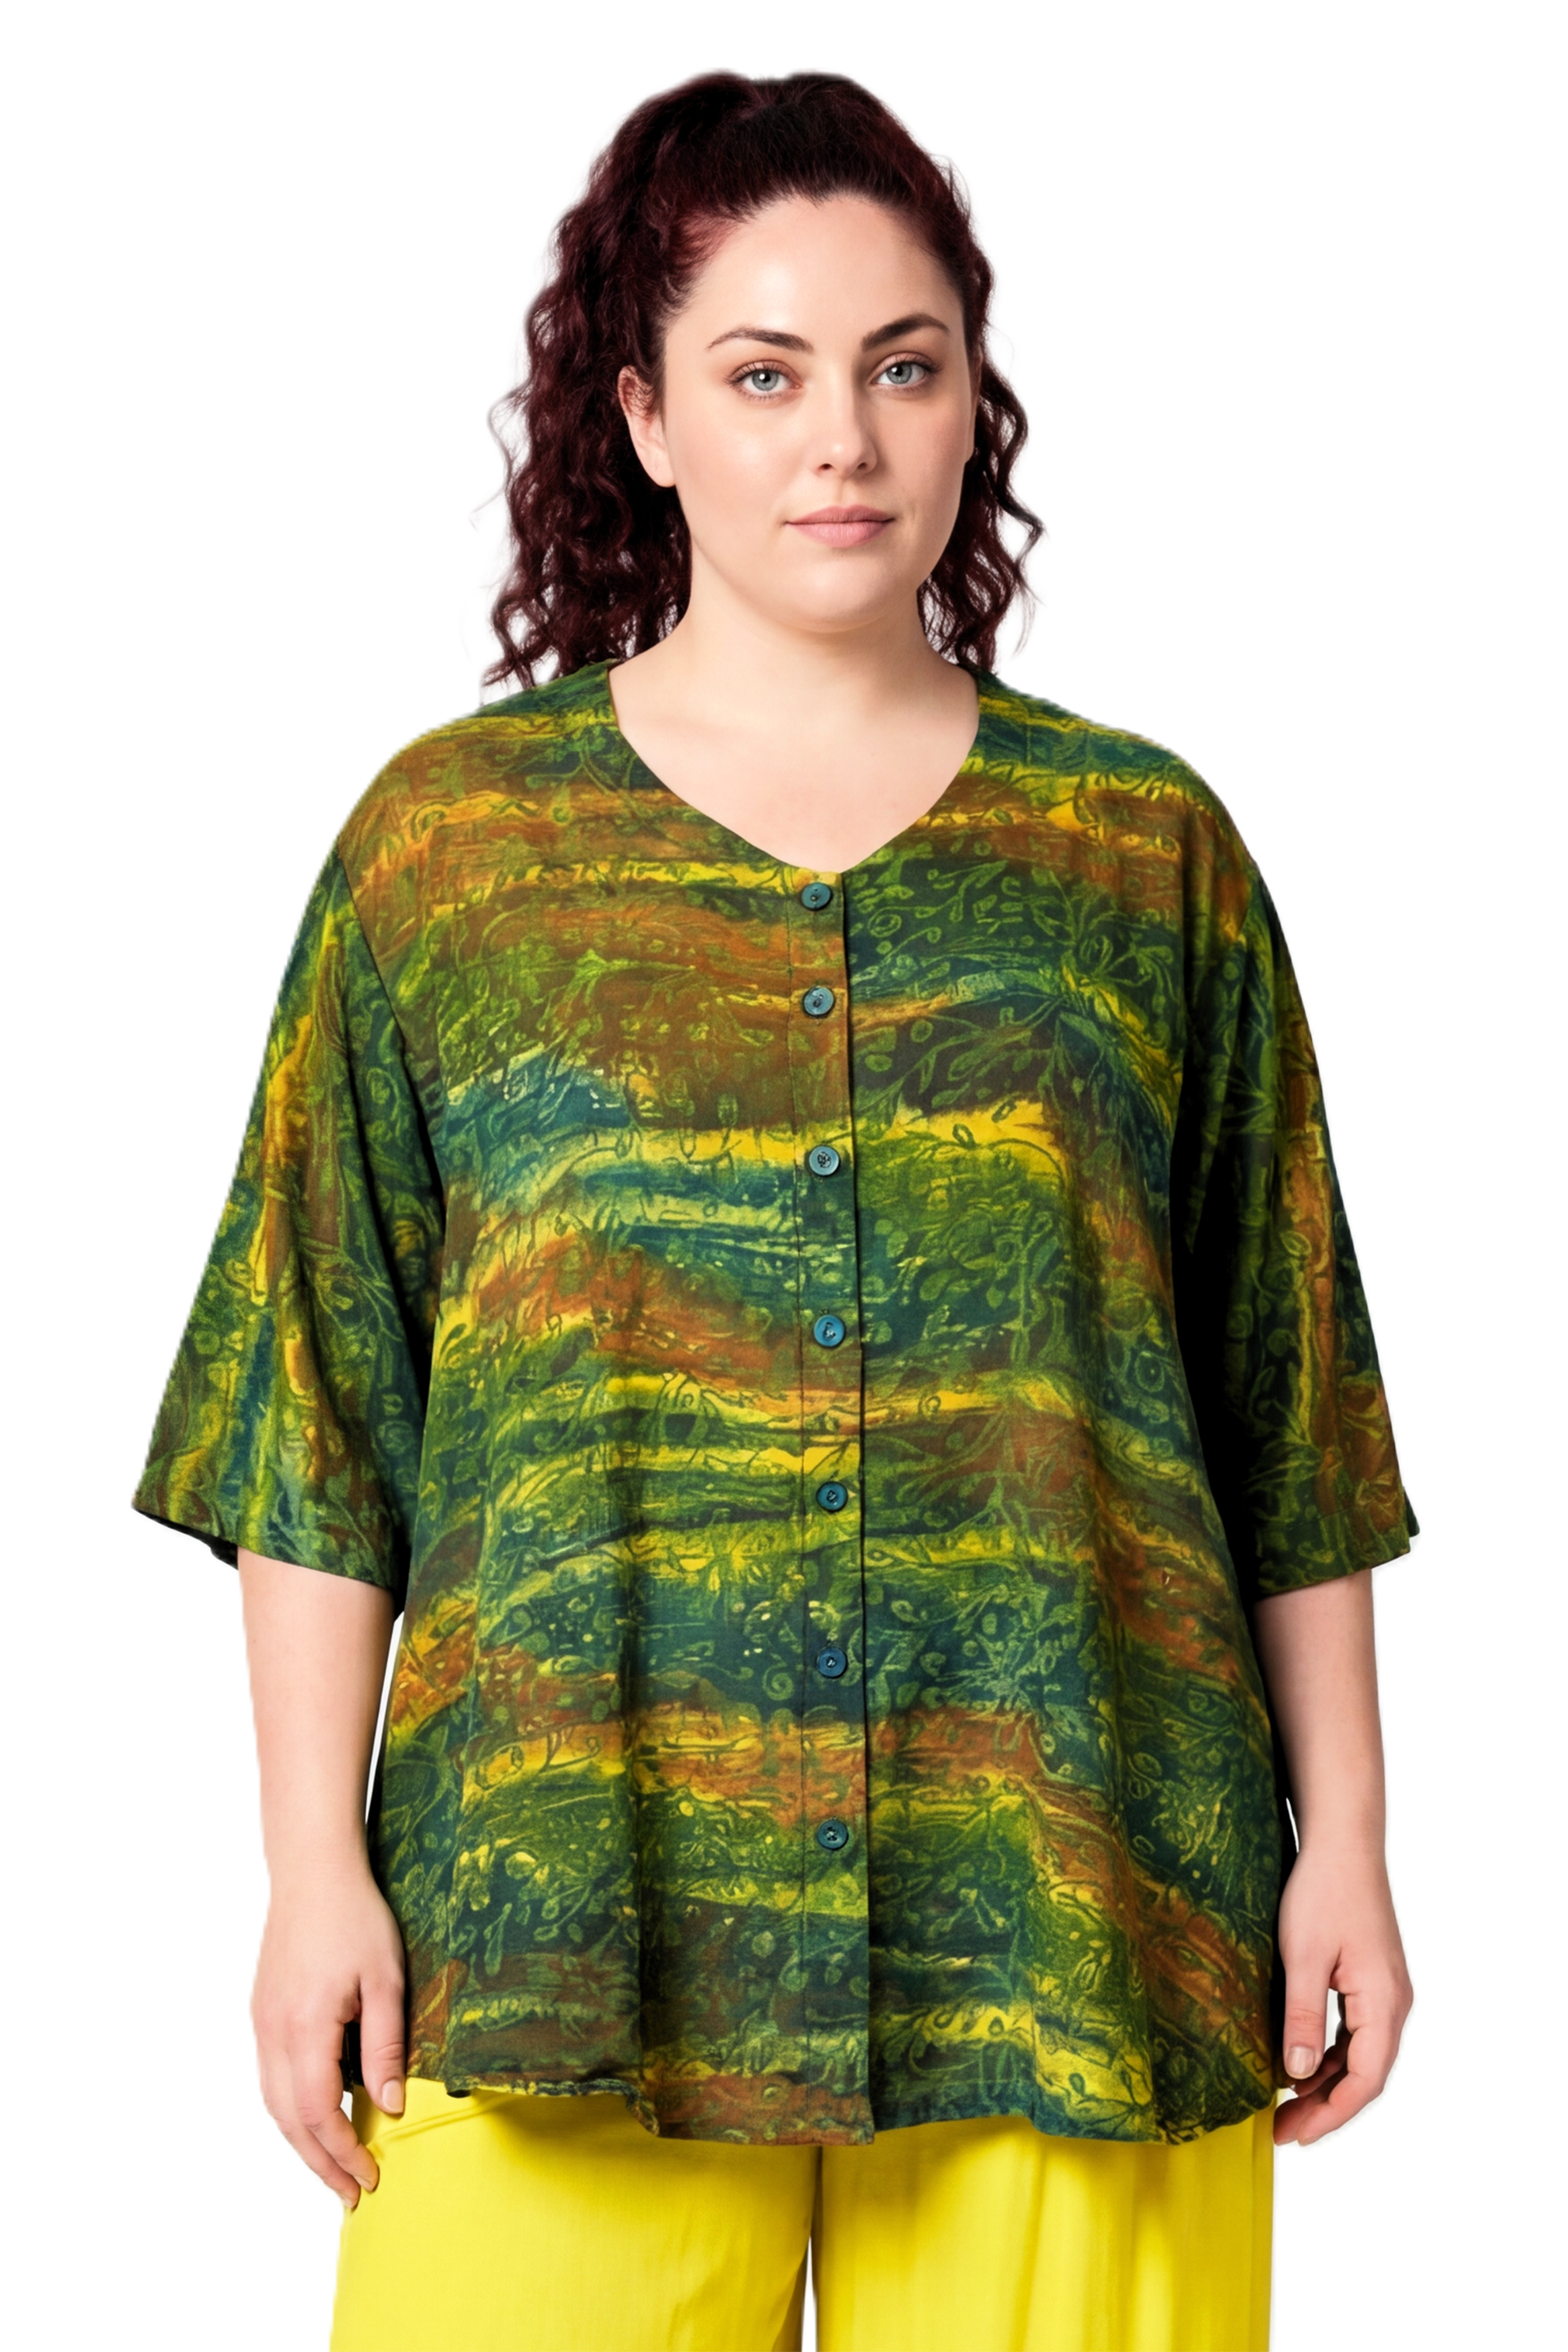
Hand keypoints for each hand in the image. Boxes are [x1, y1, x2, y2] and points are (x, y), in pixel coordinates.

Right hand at [251, 1864, 406, 2205]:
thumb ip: (386, 2045)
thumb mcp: (386, 1979)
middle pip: (291, 2121)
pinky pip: (270, 2078)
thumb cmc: (355, 1918)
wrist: (312, 1871)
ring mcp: (261, 2023)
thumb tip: (392, 2106)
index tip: (371, 2177)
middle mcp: (273, 2033)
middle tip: (351, 2195)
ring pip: (275, 2104)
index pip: (320, 2113)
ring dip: (302, 2142)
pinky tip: (314, 2118)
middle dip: (321, 2163)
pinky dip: (291, 2110)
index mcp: (305, 2028)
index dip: (344, 2152)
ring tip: (333, 2168)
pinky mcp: (261, 2012)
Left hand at [1273, 1838, 1412, 2146]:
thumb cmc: (1323, 1891)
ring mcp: (1384, 1991)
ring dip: (1325, 2082)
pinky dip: (1328, 2053)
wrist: (1342, 1843)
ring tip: (1285, 2105)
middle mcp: (1393, 2003)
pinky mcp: (1370, 1979)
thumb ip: (1302, 2017)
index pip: (1365, 2080)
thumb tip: (1296, 2074)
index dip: (1331, 2114)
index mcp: (1384, 2003)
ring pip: (1359, 2054)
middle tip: (1282, 2129)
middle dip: (1325, 2106)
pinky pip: (1354, 2031)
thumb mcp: (1303, 1957)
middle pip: (1364, 2073)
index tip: (1297, 2135)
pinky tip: (1299, 2062)